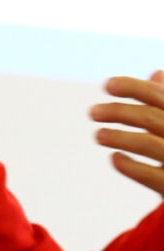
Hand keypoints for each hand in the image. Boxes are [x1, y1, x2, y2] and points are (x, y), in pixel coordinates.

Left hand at [90, 70, 163, 196]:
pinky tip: (115, 158)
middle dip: (118, 112)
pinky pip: (150, 176)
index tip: (107, 85)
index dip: (132, 87)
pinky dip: (128, 165)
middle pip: (150, 118)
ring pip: (148, 144)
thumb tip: (156, 73)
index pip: (159, 96)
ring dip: (117, 137)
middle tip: (92, 112)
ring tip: (98, 135)